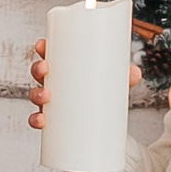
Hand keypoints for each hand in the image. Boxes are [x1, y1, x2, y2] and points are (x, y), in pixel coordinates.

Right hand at [25, 37, 142, 130]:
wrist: (105, 127)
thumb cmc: (103, 97)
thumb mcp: (114, 85)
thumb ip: (124, 78)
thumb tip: (135, 72)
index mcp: (65, 71)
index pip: (50, 55)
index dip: (42, 49)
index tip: (43, 44)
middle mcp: (54, 85)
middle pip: (38, 73)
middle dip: (38, 69)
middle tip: (46, 69)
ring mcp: (52, 104)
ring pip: (35, 95)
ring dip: (36, 94)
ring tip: (47, 96)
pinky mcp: (54, 122)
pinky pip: (38, 120)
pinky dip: (36, 120)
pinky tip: (40, 121)